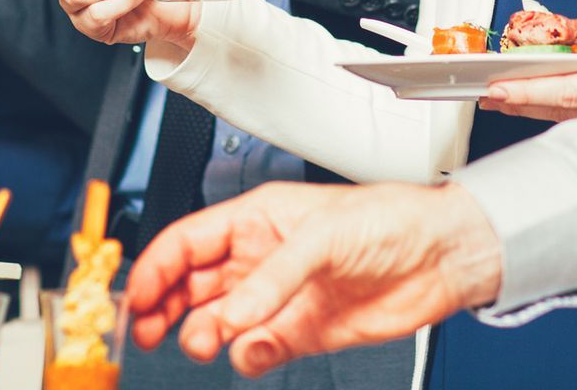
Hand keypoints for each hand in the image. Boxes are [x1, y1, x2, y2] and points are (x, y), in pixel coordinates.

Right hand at [128, 182, 502, 376]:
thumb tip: (234, 316)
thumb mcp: (325, 235)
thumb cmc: (391, 218)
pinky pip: (257, 350)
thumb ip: (275, 277)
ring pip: (219, 320)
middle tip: (148, 331)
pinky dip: (246, 357)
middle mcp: (263, 258)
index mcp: (258, 218)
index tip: (136, 297)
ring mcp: (280, 297)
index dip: (158, 267)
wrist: (440, 257)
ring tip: (201, 342)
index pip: (190, 241)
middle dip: (165, 306)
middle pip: (192, 284)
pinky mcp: (301, 332)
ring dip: (202, 333)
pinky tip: (251, 351)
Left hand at [478, 12, 576, 120]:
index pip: (568, 91)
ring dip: (530, 103)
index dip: (529, 90)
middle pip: (558, 106)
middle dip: (519, 100)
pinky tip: (531, 96)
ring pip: (565, 111)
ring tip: (497, 96)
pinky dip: (550, 102)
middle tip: (483, 94)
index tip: (498, 87)